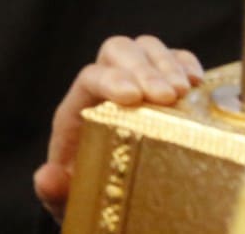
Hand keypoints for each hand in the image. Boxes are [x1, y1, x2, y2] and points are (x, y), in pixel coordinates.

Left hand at [32, 35, 202, 222]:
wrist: (113, 195)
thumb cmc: (89, 190)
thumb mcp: (70, 196)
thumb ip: (53, 189)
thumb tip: (48, 177)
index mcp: (78, 108)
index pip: (90, 77)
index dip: (110, 80)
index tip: (133, 96)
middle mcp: (106, 86)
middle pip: (118, 51)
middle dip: (144, 68)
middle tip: (168, 96)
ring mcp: (137, 81)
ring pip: (146, 47)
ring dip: (167, 64)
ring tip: (184, 91)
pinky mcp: (167, 86)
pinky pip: (176, 59)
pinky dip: (187, 63)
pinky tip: (196, 83)